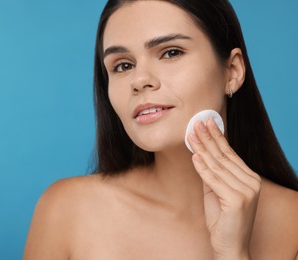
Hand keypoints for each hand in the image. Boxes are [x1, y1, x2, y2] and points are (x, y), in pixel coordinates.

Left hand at [188, 119, 260, 259]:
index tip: (206, 123)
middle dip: (208, 138)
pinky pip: (214, 180)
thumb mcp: (215, 192)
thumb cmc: (222, 220)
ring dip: (202, 149)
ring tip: (191, 135)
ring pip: (217, 166)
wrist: (230, 246)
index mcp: (249, 179)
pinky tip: (195, 157)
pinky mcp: (237, 200)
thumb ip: (211, 174)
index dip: (217, 137)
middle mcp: (251, 183)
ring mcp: (247, 191)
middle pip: (224, 156)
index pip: (230, 154)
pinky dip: (203, 169)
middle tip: (196, 123)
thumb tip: (199, 154)